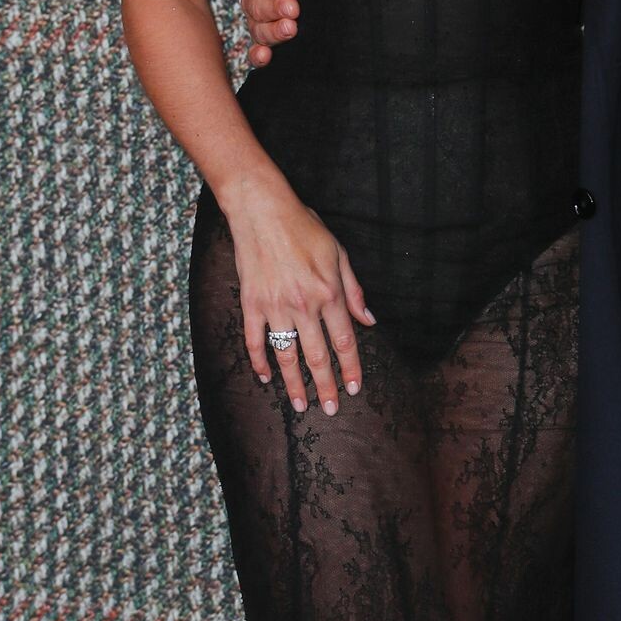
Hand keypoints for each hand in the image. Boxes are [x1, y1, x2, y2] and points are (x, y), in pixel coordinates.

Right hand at [225, 173, 375, 412]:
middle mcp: (303, 304)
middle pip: (318, 355)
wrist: (262, 211)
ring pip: (286, 354)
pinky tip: (265, 378)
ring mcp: (275, 306)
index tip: (354, 388)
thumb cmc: (304, 228)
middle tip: (331, 409)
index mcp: (329, 292)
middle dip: (326, 386)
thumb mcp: (339, 254)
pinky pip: (254, 340)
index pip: (344, 340)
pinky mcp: (251, 303)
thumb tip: (369, 321)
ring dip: (294, 384)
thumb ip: (354, 291)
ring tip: (301, 405)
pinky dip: (259, 361)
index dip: (351, 367)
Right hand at [239, 0, 298, 66]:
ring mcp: (263, 21)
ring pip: (257, 29)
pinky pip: (258, 50)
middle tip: (293, 9)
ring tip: (291, 29)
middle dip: (273, 8)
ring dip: (271, 31)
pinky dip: (259, 56)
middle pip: (254, 6)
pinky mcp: (273, 41)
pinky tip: (266, 57)